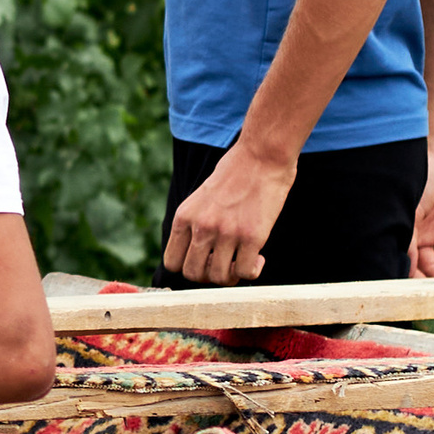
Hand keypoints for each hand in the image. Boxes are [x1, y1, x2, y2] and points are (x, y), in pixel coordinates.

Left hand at [162, 141, 296, 287]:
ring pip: (220, 277)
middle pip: (193, 274)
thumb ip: (195, 223)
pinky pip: (246, 272)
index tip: (205, 260)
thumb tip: (200, 256)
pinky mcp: (252, 236)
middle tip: (226, 262)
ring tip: (243, 260)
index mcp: (184, 216)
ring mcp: (226, 232)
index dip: (189, 267)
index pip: (172, 263)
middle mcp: (201, 226)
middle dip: (209, 275)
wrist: (262, 155)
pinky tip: (259, 257)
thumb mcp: (201, 198)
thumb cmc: (236, 174)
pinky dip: (253, 271)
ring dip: (232, 275)